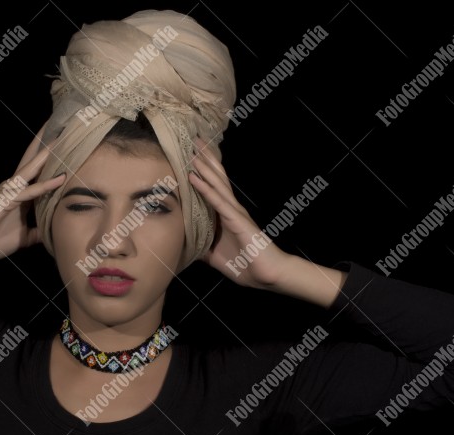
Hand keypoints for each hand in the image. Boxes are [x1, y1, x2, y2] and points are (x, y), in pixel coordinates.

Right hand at [0, 126, 65, 259]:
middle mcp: (15, 187)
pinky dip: (46, 185)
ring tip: (63, 138)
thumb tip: (53, 232)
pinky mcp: (6, 200)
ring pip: (32, 168)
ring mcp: (10, 191)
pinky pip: (30, 191)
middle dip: (48, 144)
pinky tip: (60, 177)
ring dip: (47, 154)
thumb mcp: (23, 237)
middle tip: (66, 126)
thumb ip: (38, 232)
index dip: (51, 158)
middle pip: (34, 160)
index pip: (39, 171)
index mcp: (21, 194)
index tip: (68, 143)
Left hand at [189, 137, 290, 288]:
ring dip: (203, 166)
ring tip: (192, 150)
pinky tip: (194, 178)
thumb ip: (202, 247)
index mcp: (227, 215)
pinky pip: (217, 202)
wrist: (267, 275)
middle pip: (216, 177)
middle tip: (192, 139)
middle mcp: (232, 209)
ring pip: (217, 184)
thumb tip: (185, 245)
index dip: (204, 170)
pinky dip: (204, 189)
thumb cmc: (246, 265)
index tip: (191, 154)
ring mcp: (235, 213)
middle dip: (204, 159)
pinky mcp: (237, 221)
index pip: (213, 187)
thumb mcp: (215, 257)